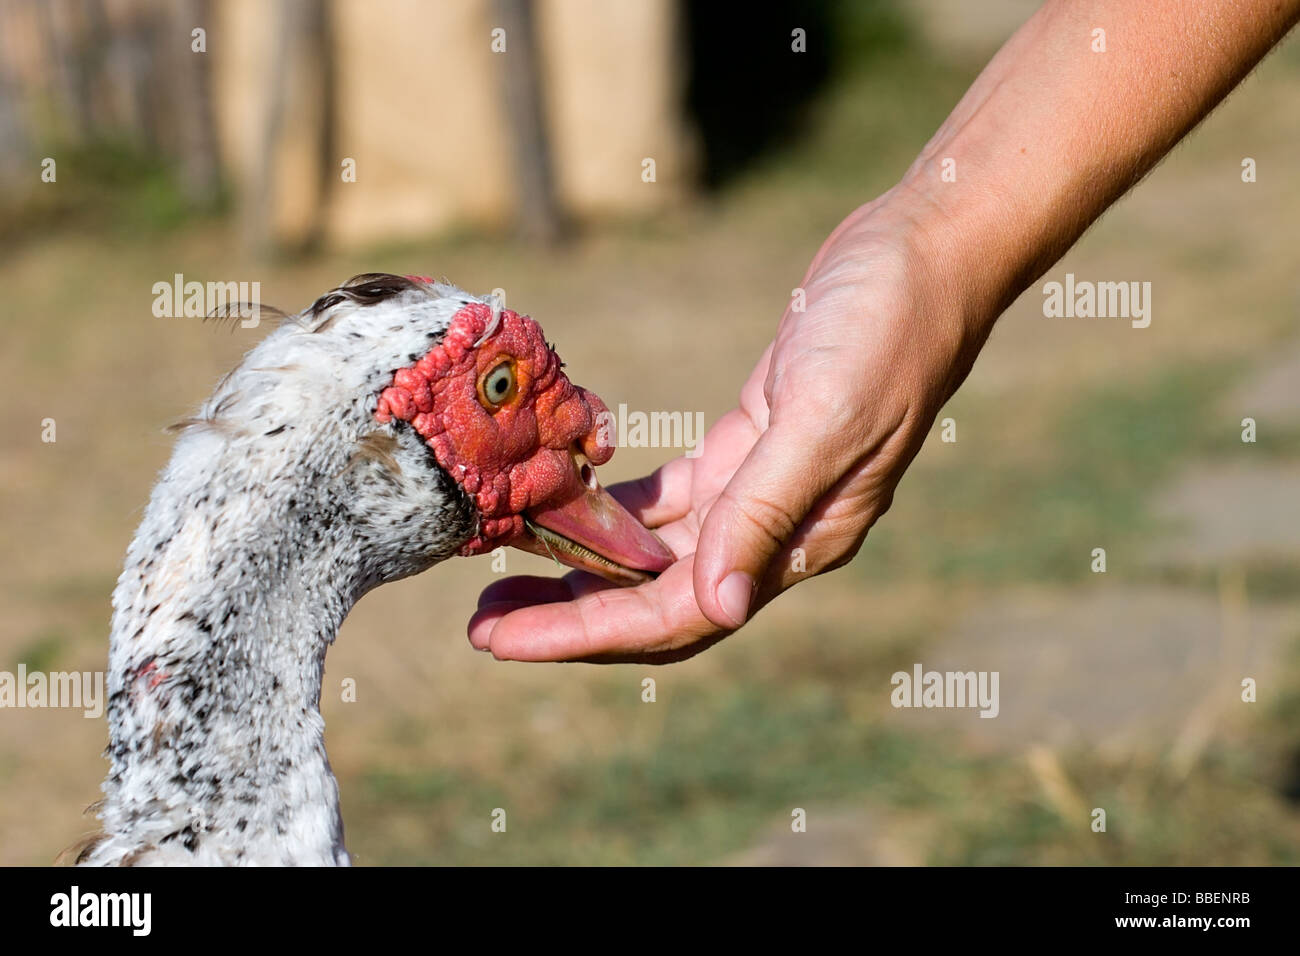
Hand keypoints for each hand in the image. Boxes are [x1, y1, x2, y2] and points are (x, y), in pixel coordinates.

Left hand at [467, 195, 986, 662]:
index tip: (505, 640)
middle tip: (483, 623)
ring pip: (657, 553)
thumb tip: (719, 606)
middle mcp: (779, 529)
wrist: (922, 254)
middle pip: (658, 598)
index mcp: (804, 540)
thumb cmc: (886, 328)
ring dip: (584, 567)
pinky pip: (670, 498)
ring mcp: (762, 487)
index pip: (680, 614)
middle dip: (571, 615)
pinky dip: (616, 509)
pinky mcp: (748, 442)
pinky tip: (564, 505)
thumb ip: (768, 510)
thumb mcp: (825, 417)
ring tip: (507, 574)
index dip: (587, 632)